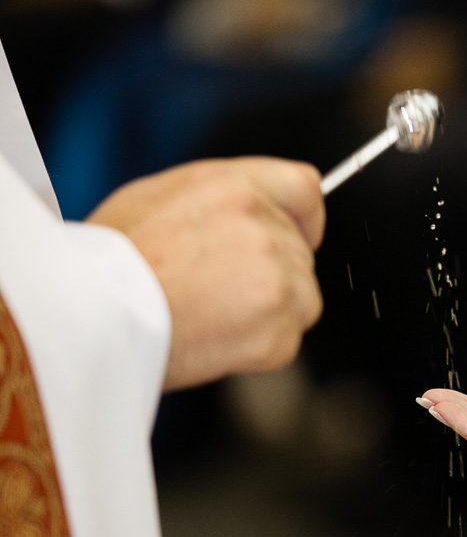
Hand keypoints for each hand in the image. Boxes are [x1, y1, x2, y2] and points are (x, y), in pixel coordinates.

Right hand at [87, 157, 324, 389]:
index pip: (305, 188)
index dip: (306, 217)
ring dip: (272, 312)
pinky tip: (216, 339)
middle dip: (275, 273)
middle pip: (302, 253)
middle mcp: (263, 229)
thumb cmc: (112, 262)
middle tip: (221, 290)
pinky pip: (287, 340)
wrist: (91, 319)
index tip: (302, 235)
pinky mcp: (278, 329)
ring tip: (215, 315)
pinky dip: (260, 348)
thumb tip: (259, 211)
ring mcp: (276, 280)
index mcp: (234, 188)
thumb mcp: (159, 196)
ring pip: (304, 298)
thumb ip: (224, 199)